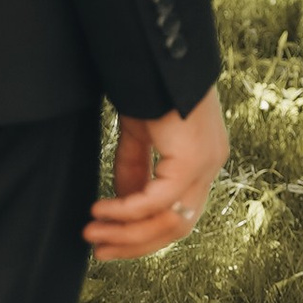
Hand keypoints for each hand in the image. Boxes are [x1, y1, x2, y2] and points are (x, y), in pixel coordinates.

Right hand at [85, 86, 228, 262]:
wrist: (159, 53)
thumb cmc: (152, 84)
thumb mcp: (140, 134)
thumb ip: (135, 168)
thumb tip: (123, 204)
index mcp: (202, 159)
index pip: (178, 214)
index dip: (143, 234)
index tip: (109, 242)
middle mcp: (211, 164)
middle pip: (177, 227)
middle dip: (134, 243)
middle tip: (99, 249)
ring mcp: (207, 163)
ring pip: (170, 222)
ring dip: (127, 233)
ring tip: (92, 232)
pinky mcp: (193, 159)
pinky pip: (157, 200)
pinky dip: (127, 210)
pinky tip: (101, 209)